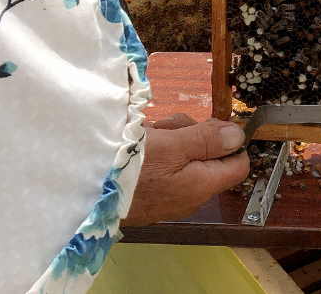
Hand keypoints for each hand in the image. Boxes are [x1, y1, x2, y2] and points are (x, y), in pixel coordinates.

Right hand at [122, 113, 249, 225]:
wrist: (81, 191)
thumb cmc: (128, 168)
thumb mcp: (172, 145)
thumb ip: (208, 140)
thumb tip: (238, 137)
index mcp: (202, 186)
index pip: (238, 165)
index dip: (232, 140)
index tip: (212, 124)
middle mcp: (190, 195)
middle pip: (208, 154)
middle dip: (190, 133)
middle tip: (168, 128)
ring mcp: (169, 195)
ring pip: (183, 153)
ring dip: (168, 137)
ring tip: (146, 136)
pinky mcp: (150, 192)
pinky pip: (163, 164)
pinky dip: (153, 149)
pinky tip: (136, 145)